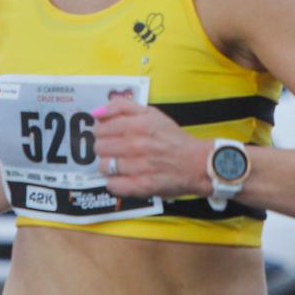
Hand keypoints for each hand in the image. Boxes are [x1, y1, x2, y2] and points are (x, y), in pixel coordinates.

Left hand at [90, 99, 205, 199]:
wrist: (198, 163)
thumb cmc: (173, 138)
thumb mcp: (151, 113)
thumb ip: (123, 107)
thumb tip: (96, 112)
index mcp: (139, 125)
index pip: (101, 128)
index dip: (102, 132)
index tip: (110, 135)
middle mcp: (137, 145)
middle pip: (99, 147)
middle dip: (105, 148)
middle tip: (116, 149)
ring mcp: (139, 167)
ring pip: (104, 167)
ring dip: (109, 166)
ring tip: (122, 164)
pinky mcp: (141, 186)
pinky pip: (112, 185)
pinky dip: (115, 183)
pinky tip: (124, 177)